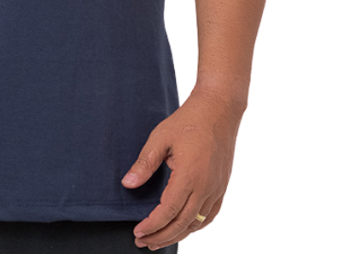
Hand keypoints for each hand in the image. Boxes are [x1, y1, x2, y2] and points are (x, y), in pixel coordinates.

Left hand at [121, 90, 242, 249]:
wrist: (218, 110)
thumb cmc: (188, 121)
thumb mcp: (160, 137)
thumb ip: (144, 163)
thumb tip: (127, 184)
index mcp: (190, 175)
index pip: (168, 211)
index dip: (152, 225)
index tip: (137, 232)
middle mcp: (206, 187)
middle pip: (182, 224)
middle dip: (161, 236)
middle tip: (143, 242)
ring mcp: (217, 189)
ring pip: (197, 224)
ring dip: (177, 235)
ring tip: (159, 240)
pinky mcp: (222, 187)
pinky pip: (209, 216)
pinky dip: (195, 227)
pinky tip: (183, 228)